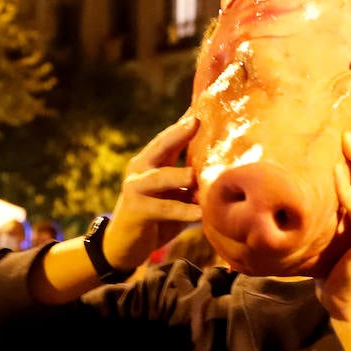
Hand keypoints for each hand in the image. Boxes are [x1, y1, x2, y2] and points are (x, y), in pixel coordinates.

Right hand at [104, 114, 202, 271]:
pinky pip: (164, 208)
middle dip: (178, 134)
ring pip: (161, 178)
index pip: (169, 137)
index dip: (184, 123)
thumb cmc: (159, 217)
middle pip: (160, 146)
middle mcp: (141, 169)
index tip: (201, 106)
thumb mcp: (175, 194)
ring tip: (198, 175)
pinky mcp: (137, 210)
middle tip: (195, 122)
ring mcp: (135, 188)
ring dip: (181, 176)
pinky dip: (184, 211)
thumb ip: (191, 181)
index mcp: (151, 161)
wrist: (125, 243)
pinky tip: (200, 213)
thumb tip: (226, 169)